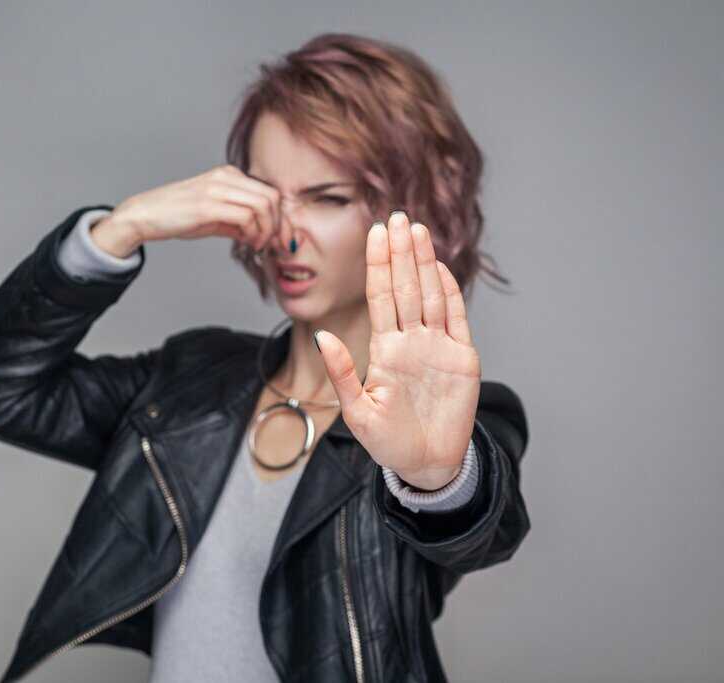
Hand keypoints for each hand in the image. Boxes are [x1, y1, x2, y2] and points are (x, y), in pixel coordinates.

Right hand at [104, 164, 283, 252]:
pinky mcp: (208, 205)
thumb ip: (237, 223)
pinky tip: (248, 244)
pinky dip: (254, 234)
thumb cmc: (175, 216)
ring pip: (263, 205)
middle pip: (272, 197)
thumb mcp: (212, 217)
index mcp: (228, 175)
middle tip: (277, 246)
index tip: (283, 239)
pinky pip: (246, 217)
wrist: (144, 215)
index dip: (282, 218)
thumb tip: (259, 235)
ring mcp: (216, 189)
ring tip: (259, 246)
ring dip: (268, 231)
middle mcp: (226, 177)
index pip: (270, 192)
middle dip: (280, 225)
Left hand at [315, 211, 481, 490]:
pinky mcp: (462, 358)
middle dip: (400, 252)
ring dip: (423, 262)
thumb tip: (321, 338)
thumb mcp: (357, 411)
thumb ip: (342, 373)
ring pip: (429, 294)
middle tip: (396, 216)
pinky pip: (455, 318)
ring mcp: (437, 346)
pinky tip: (438, 266)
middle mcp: (410, 340)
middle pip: (405, 287)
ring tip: (415, 230)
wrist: (427, 464)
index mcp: (385, 349)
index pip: (380, 297)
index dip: (378, 265)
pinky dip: (448, 291)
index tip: (374, 233)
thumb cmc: (389, 442)